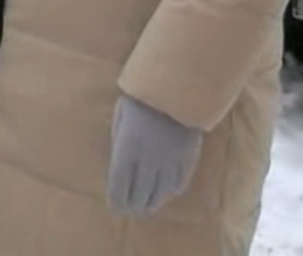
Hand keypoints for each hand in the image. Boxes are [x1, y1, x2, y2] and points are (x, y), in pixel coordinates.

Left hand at [108, 95, 202, 215]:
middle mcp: (147, 163)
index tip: (115, 208)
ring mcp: (169, 164)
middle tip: (130, 211)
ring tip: (146, 209)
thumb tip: (118, 164)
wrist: (176, 91)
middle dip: (133, 206)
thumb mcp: (120, 119)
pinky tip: (164, 195)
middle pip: (139, 195)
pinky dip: (169, 193)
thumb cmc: (141, 101)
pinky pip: (178, 184)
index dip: (117, 201)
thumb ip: (119, 142)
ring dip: (152, 203)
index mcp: (126, 151)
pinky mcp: (187, 162)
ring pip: (160, 194)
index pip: (119, 186)